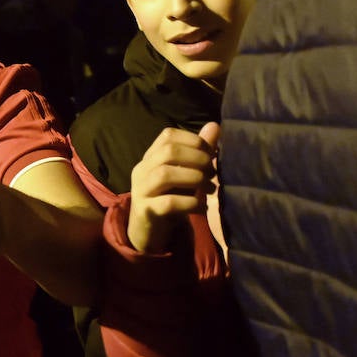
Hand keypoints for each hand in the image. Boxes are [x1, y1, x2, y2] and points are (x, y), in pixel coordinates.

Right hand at [127, 124, 219, 253]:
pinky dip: (192, 203)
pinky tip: (203, 207)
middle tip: (213, 173)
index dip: (194, 140)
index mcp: (150, 157)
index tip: (211, 154)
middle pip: (168, 151)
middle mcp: (142, 169)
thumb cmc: (169, 198)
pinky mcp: (147, 211)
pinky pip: (169, 203)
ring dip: (195, 179)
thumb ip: (198, 151)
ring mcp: (141, 190)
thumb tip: (215, 125)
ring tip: (211, 188)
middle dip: (198, 159)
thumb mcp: (184, 174)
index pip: (168, 135)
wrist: (148, 231)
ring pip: (166, 174)